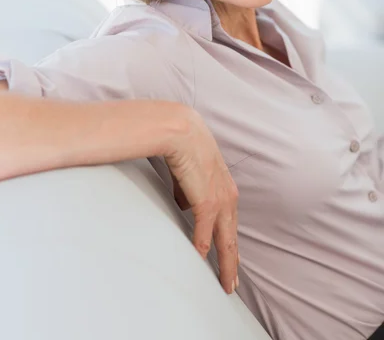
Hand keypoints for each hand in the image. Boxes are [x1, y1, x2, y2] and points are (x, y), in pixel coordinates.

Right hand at [164, 107, 238, 293]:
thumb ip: (189, 189)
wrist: (181, 130)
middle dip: (232, 262)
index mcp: (225, 188)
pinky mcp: (207, 201)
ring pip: (225, 240)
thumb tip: (183, 202)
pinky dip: (202, 248)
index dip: (229, 242)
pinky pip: (205, 233)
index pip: (229, 222)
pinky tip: (201, 263)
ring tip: (224, 283)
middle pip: (232, 237)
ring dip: (225, 263)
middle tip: (232, 283)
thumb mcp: (191, 170)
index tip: (230, 258)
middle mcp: (228, 196)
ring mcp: (220, 200)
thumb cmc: (184, 145)